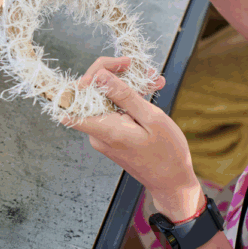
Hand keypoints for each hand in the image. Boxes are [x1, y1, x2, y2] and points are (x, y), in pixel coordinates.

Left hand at [64, 61, 202, 220]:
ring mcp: (101, 133)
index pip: (75, 98)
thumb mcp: (151, 118)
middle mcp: (96, 132)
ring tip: (153, 80)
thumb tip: (99, 76)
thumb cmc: (167, 152)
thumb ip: (124, 96)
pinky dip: (129, 99)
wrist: (172, 181)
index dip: (91, 75)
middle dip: (117, 75)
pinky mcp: (109, 134)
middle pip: (93, 93)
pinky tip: (149, 91)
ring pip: (106, 99)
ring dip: (127, 85)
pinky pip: (113, 109)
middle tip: (143, 70)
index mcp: (104, 129)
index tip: (117, 67)